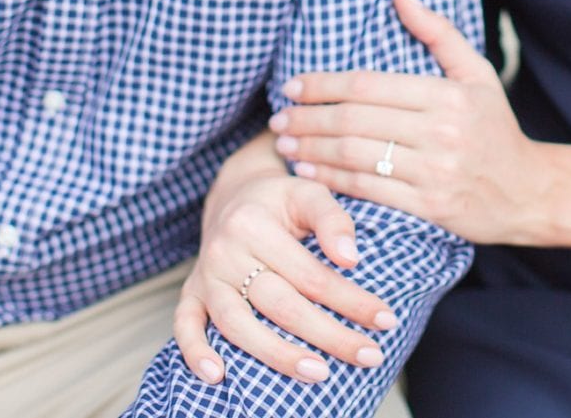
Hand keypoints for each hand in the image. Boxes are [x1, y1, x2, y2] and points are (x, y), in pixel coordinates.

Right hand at [174, 168, 399, 385]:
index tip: (386, 320)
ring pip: (238, 324)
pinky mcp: (191, 293)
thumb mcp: (309, 193)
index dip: (351, 300)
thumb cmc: (279, 199)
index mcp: (255, 225)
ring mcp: (205, 276)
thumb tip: (351, 258)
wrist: (233, 194)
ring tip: (318, 374)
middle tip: (369, 356)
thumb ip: (333, 220)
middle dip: (328, 335)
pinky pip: (184, 324)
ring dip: (277, 355)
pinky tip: (217, 377)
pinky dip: (195, 351)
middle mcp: (225, 251)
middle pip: (281, 305)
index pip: (311, 275)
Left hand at [274, 0, 553, 244]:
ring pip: (356, 156)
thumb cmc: (496, 127)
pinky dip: (332, 180)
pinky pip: (370, 191)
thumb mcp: (477, 73)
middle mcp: (441, 132)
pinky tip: (309, 172)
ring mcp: (436, 172)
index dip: (323, 85)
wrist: (530, 191)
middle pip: (355, 121)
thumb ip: (438, 32)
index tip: (293, 86)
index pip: (369, 85)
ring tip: (284, 144)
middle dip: (308, 118)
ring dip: (312, 149)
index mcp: (448, 95)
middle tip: (277, 119)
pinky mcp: (431, 207)